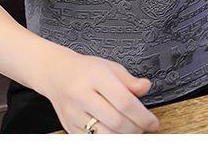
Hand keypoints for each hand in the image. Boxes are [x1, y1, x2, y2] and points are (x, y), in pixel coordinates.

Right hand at [35, 46, 159, 133]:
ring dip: (123, 136)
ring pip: (105, 135)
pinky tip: (113, 132)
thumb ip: (129, 80)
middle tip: (142, 127)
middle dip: (136, 129)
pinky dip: (107, 139)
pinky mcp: (69, 126)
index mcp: (95, 76)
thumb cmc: (83, 70)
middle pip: (116, 121)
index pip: (124, 102)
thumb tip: (145, 87)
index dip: (143, 116)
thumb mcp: (109, 67)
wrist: (55, 73)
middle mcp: (81, 94)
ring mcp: (73, 112)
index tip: (153, 122)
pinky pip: (92, 140)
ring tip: (129, 129)